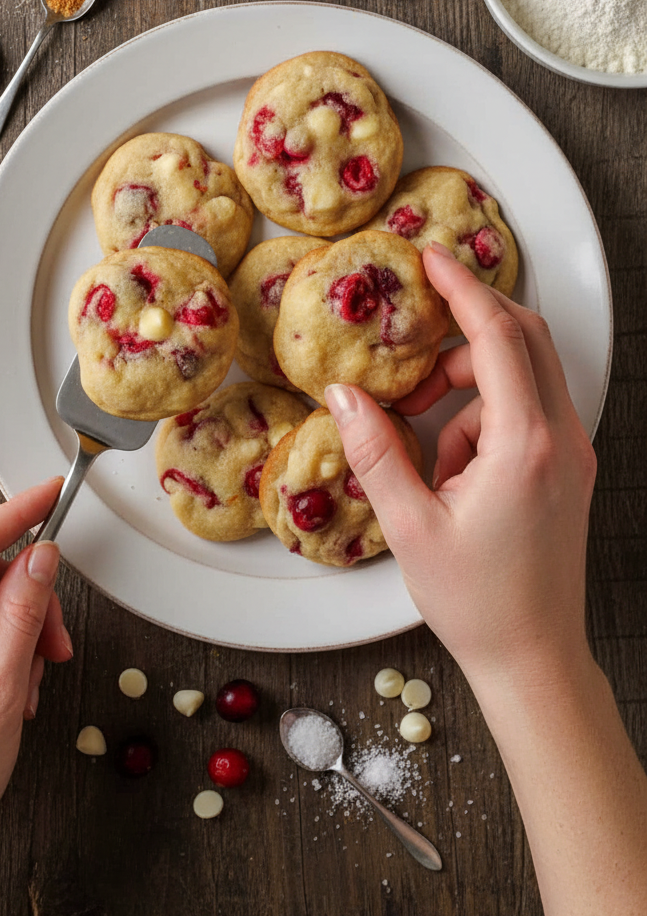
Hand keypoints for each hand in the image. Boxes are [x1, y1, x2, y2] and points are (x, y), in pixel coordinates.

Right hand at [325, 243, 596, 688]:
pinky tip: (454, 471)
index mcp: (526, 446)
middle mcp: (561, 439)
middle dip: (467, 325)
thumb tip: (344, 394)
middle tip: (416, 335)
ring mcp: (571, 453)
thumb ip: (375, 451)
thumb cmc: (478, 602)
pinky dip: (485, 418)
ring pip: (525, 374)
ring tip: (427, 439)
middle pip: (524, 337)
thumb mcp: (410, 526)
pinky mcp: (566, 469)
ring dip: (471, 382)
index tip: (428, 257)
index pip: (498, 336)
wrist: (534, 658)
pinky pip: (526, 411)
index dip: (461, 288)